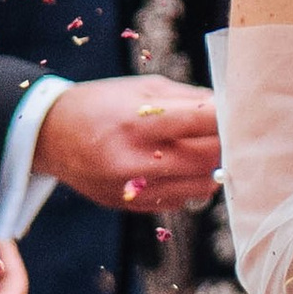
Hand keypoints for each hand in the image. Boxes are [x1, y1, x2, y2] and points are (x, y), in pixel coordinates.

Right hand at [38, 76, 220, 209]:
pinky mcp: (130, 206)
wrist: (51, 135)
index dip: (230, 116)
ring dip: (213, 168)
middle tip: (233, 132)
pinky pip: (180, 200)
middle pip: (208, 158)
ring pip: (200, 186)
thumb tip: (231, 108)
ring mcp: (132, 188)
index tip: (242, 111)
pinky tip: (181, 167)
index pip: (203, 121)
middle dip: (227, 144)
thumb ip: (189, 99)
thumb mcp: (142, 87)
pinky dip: (190, 184)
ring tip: (209, 149)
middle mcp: (134, 160)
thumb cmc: (103, 104)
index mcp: (138, 121)